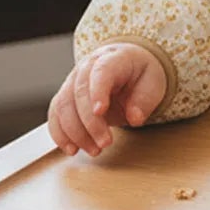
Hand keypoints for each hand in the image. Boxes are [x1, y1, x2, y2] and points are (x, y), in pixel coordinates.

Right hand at [47, 43, 167, 157]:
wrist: (125, 66)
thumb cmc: (139, 74)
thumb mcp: (153, 83)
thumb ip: (145, 100)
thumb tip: (135, 118)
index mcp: (112, 59)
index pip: (101, 72)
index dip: (97, 91)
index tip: (100, 112)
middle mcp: (86, 68)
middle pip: (79, 93)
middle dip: (90, 123)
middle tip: (105, 143)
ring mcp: (72, 82)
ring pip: (63, 106)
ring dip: (75, 133)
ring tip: (94, 150)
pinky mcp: (65, 98)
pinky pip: (55, 115)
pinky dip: (60, 134)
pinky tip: (72, 149)